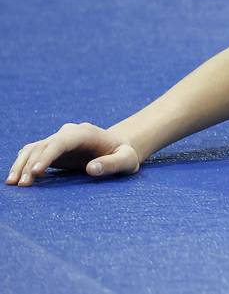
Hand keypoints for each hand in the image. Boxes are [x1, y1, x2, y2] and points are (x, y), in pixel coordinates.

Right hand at [7, 122, 140, 186]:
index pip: (61, 142)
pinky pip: (33, 153)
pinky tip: (15, 178)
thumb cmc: (124, 154)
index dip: (47, 156)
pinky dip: (22, 164)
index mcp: (85, 133)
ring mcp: (59, 140)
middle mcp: (68, 133)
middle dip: (30, 164)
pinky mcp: (53, 149)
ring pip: (34, 149)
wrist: (118, 147)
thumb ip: (112, 164)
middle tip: (22, 184)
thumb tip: (91, 169)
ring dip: (21, 164)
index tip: (35, 172)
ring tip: (13, 183)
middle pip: (43, 145)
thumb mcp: (126, 160)